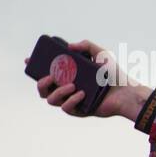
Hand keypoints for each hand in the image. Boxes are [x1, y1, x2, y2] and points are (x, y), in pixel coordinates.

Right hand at [29, 38, 143, 119]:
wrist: (127, 92)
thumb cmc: (114, 74)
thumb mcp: (101, 54)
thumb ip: (86, 45)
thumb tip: (69, 46)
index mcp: (68, 76)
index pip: (46, 72)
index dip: (34, 67)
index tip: (28, 60)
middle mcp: (67, 89)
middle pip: (43, 89)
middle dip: (41, 83)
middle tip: (49, 76)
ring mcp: (72, 101)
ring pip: (51, 100)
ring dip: (57, 92)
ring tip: (72, 85)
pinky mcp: (79, 111)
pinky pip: (66, 108)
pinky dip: (71, 100)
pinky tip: (81, 93)